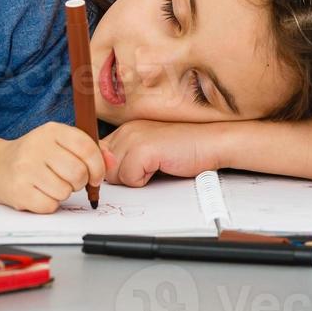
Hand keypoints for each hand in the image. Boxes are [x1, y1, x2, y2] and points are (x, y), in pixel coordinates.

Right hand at [0, 122, 105, 213]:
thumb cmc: (38, 156)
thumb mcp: (62, 144)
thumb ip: (90, 150)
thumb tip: (111, 162)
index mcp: (52, 131)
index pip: (86, 147)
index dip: (98, 166)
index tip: (96, 176)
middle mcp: (37, 147)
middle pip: (78, 172)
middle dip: (81, 182)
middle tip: (72, 181)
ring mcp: (25, 169)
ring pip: (65, 191)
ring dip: (64, 193)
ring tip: (53, 185)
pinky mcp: (17, 191)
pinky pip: (49, 205)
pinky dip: (50, 204)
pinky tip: (41, 193)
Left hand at [101, 119, 226, 186]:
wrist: (213, 143)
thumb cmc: (186, 149)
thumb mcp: (150, 153)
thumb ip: (125, 158)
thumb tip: (102, 173)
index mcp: (127, 129)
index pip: (98, 155)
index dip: (110, 170)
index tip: (131, 171)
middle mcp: (127, 130)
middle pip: (103, 168)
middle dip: (123, 176)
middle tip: (149, 168)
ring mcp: (134, 138)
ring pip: (113, 175)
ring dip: (134, 179)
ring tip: (156, 167)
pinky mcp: (143, 149)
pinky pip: (129, 179)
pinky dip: (145, 181)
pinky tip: (162, 167)